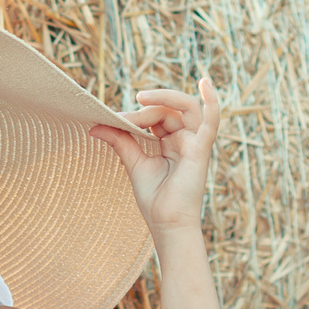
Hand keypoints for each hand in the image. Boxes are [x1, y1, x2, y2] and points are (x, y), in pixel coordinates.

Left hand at [91, 77, 219, 231]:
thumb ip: (120, 141)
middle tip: (123, 118)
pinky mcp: (201, 149)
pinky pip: (211, 121)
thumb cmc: (155, 199)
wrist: (166, 224)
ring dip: (164, 98)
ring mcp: (195, 142)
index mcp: (171, 142)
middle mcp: (185, 139)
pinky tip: (206, 83)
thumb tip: (96, 125)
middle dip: (145, 109)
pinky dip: (212, 101)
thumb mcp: (133, 163)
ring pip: (185, 108)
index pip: (156, 116)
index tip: (112, 120)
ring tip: (141, 97)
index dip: (135, 114)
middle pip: (168, 109)